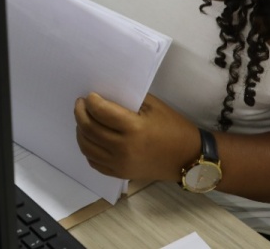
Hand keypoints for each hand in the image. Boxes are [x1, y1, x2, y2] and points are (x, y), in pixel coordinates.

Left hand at [74, 92, 199, 182]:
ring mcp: (120, 164)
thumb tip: (105, 95)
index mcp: (134, 128)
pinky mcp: (120, 173)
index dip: (91, 102)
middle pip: (89, 129)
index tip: (90, 96)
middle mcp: (123, 148)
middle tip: (81, 104)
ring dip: (80, 130)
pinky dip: (88, 149)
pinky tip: (90, 138)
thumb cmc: (173, 128)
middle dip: (80, 113)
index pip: (101, 112)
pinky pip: (94, 162)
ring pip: (87, 146)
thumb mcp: (154, 107)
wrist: (188, 158)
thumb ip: (129, 100)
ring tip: (83, 120)